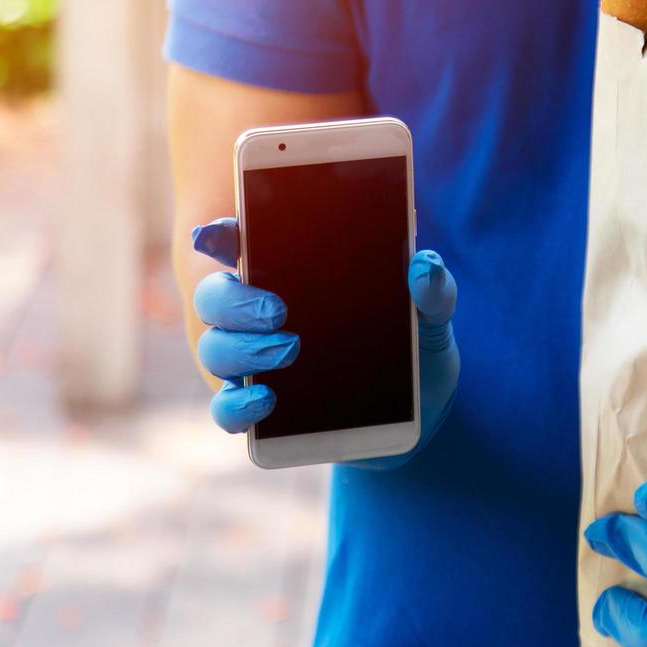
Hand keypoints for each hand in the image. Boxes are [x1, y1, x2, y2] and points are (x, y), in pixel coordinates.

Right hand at [190, 217, 459, 469]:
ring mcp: (254, 364)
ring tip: (289, 350)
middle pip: (215, 296)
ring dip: (241, 350)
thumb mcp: (430, 313)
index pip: (240, 243)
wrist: (422, 410)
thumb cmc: (413, 343)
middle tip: (279, 312)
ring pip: (214, 349)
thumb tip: (425, 265)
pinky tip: (265, 399)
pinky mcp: (261, 412)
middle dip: (235, 301)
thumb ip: (433, 288)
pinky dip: (237, 406)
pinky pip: (227, 410)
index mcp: (290, 275)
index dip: (219, 235)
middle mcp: (258, 315)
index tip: (214, 234)